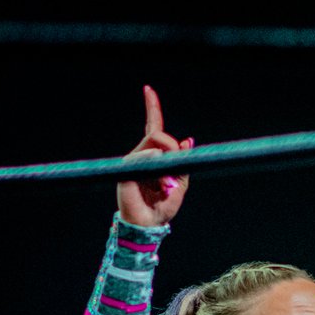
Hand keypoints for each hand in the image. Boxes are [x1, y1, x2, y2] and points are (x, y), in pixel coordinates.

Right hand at [117, 85, 191, 227]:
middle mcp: (142, 155)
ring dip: (167, 162)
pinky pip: (142, 158)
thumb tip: (188, 141)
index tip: (148, 89)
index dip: (152, 108)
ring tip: (169, 184)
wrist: (149, 225)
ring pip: (153, 145)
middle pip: (158, 135)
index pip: (153, 127)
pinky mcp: (126, 171)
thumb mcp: (180, 185)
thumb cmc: (163, 206)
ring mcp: (133, 162)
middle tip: (178, 163)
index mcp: (154, 156)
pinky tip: (161, 178)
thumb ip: (183, 164)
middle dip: (172, 145)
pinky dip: (153, 163)